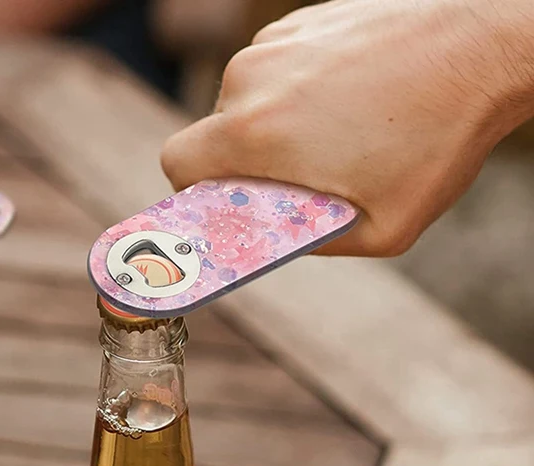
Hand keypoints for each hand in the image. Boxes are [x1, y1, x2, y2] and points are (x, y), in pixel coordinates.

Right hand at [161, 0, 533, 256]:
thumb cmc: (439, 139)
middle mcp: (252, 79)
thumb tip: (278, 238)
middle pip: (215, 133)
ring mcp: (277, 42)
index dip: (192, 191)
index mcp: (256, 133)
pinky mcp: (302, 20)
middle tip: (297, 179)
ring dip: (273, 125)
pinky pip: (276, 68)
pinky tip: (348, 100)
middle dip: (245, 162)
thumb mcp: (381, 227)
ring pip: (246, 98)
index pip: (178, 163)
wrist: (489, 41)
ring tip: (334, 135)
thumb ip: (314, 241)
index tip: (222, 202)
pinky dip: (297, 91)